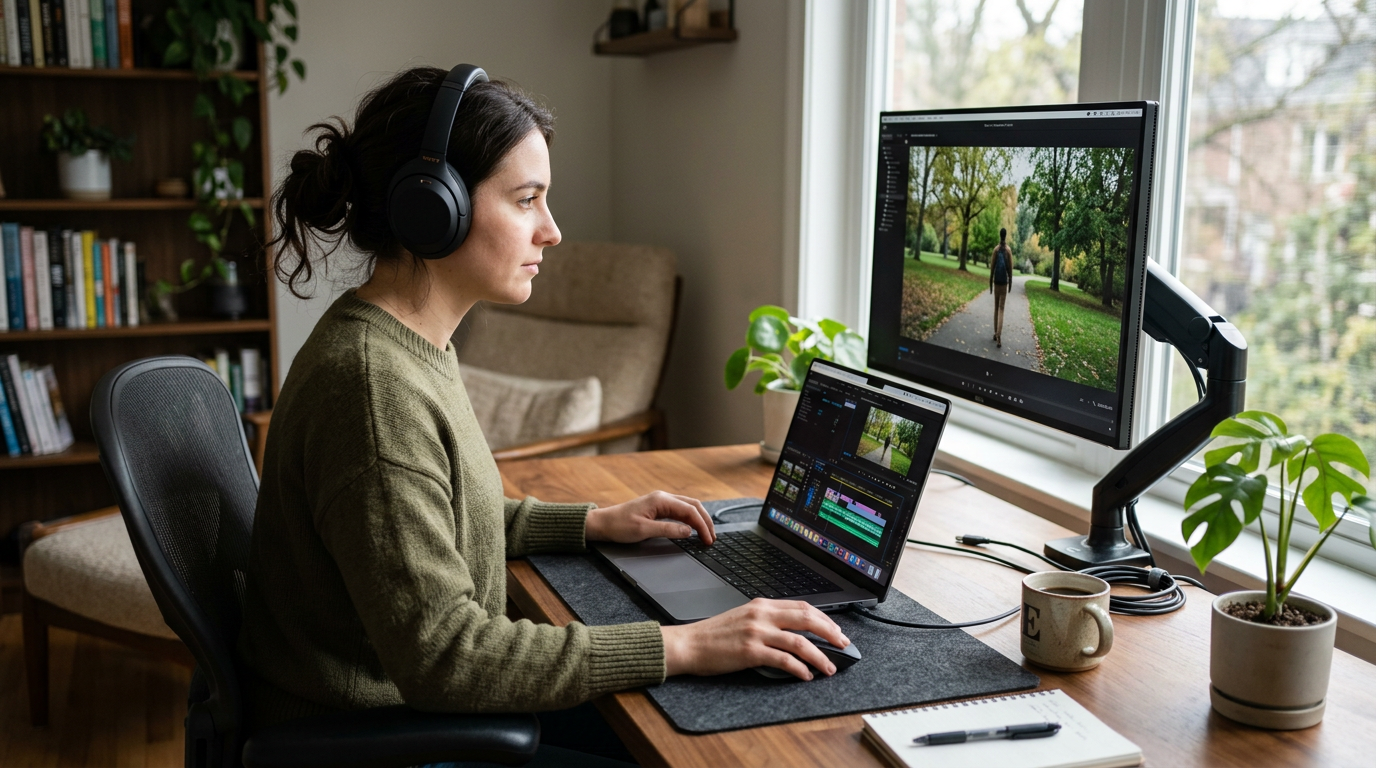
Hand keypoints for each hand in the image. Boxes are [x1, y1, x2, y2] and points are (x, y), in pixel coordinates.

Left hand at [584, 490, 714, 543]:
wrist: (602, 523)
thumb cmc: (619, 526)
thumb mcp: (644, 531)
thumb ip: (668, 530)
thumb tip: (688, 531)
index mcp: (661, 500)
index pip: (690, 511)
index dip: (702, 526)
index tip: (708, 540)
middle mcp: (663, 497)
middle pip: (693, 506)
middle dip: (705, 521)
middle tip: (712, 538)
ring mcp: (661, 501)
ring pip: (688, 507)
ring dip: (699, 519)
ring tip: (707, 534)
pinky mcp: (658, 508)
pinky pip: (680, 511)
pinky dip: (690, 519)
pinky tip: (694, 528)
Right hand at [661, 599, 849, 680]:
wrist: (689, 644)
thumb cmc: (714, 635)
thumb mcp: (743, 618)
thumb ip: (767, 620)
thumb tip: (793, 632)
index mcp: (761, 605)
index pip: (802, 607)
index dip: (824, 619)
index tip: (836, 630)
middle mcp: (762, 615)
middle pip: (807, 619)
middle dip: (831, 633)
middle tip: (844, 645)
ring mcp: (757, 633)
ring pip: (799, 642)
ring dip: (820, 656)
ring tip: (829, 668)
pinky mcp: (751, 652)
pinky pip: (784, 660)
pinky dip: (800, 669)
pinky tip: (806, 675)